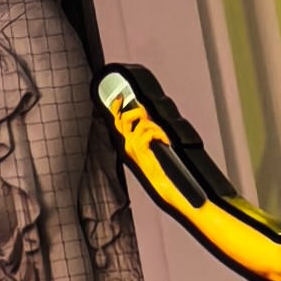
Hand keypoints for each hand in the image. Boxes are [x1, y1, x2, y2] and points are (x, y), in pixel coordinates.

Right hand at [97, 69, 196, 204]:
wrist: (162, 184)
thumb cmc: (157, 168)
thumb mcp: (149, 148)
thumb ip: (146, 133)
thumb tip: (148, 118)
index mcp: (127, 143)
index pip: (116, 121)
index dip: (115, 107)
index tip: (120, 97)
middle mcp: (126, 145)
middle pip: (124, 117)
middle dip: (138, 112)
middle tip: (148, 116)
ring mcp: (132, 148)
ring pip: (140, 124)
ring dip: (155, 127)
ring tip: (162, 136)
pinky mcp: (140, 151)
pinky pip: (148, 133)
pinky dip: (159, 134)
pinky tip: (164, 142)